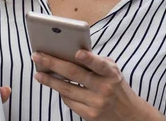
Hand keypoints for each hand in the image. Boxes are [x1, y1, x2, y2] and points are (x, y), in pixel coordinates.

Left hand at [32, 50, 163, 120]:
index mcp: (111, 73)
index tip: (77, 52)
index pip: (99, 65)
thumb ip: (95, 61)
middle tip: (37, 56)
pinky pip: (69, 101)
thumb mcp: (111, 70)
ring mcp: (97, 103)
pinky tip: (55, 85)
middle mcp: (104, 88)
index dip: (89, 59)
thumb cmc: (115, 84)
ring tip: (38, 74)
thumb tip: (67, 52)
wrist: (128, 113)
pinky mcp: (90, 115)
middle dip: (53, 63)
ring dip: (49, 80)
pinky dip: (61, 93)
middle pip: (74, 74)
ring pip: (67, 89)